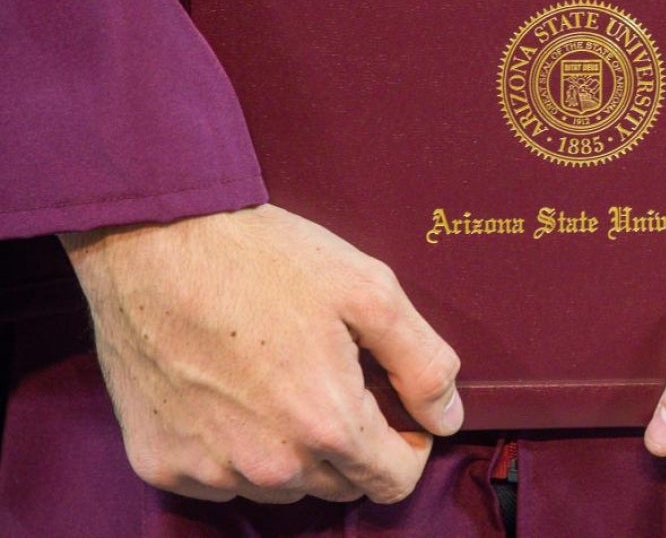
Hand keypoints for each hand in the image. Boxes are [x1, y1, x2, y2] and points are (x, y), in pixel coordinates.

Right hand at [60, 204, 461, 503]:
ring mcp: (210, 468)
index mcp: (327, 424)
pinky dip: (236, 450)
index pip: (393, 482)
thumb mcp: (368, 289)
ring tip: (282, 380)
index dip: (408, 447)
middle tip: (336, 380)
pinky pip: (221, 479)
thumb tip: (448, 417)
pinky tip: (233, 393)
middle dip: (353, 444)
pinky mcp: (160, 462)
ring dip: (295, 451)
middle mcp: (269, 463)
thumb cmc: (265, 258)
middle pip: (340, 485)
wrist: (154, 241)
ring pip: (282, 486)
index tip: (396, 411)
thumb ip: (422, 361)